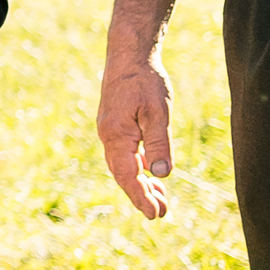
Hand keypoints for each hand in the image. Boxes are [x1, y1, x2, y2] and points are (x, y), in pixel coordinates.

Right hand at [97, 51, 175, 219]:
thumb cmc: (145, 81)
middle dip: (141, 196)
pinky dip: (137, 168)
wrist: (128, 55)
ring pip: (123, 166)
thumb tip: (160, 175)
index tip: (155, 215)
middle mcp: (108, 137)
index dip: (141, 198)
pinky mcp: (115, 125)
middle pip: (123, 175)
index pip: (129, 176)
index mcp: (117, 136)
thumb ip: (158, 144)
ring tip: (159, 199)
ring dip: (140, 184)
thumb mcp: (158, 112)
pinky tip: (149, 172)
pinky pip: (124, 154)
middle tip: (161, 213)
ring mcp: (110, 131)